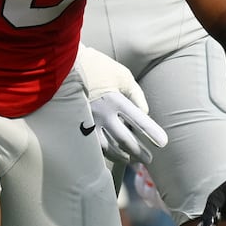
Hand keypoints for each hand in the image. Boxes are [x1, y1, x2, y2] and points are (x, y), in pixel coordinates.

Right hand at [74, 45, 166, 164]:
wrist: (63, 65)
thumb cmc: (97, 67)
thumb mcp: (122, 75)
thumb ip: (136, 94)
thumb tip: (144, 113)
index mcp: (115, 99)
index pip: (139, 120)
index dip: (151, 133)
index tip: (163, 143)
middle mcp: (102, 113)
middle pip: (125, 140)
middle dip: (139, 152)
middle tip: (149, 160)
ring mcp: (87, 122)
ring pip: (108, 148)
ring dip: (121, 156)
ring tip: (130, 159)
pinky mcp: (75, 126)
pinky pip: (92, 146)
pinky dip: (104, 153)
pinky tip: (111, 154)